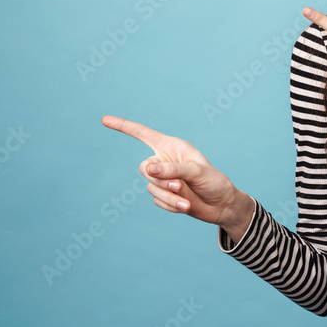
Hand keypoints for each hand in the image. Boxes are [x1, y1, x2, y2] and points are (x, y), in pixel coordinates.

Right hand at [101, 115, 250, 230]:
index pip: (143, 134)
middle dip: (161, 179)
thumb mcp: (196, 172)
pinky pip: (157, 201)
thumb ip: (172, 169)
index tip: (104, 120)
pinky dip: (171, 206)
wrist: (222, 206)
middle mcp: (165, 161)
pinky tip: (185, 206)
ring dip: (169, 197)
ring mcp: (163, 179)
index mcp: (172, 147)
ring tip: (186, 201)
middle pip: (144, 168)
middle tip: (179, 185)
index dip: (123, 127)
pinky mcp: (164, 195)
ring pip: (151, 187)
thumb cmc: (214, 182)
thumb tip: (147, 169)